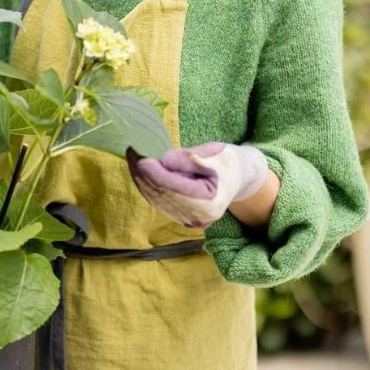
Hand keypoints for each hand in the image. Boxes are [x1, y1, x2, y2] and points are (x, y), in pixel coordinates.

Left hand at [126, 142, 268, 228]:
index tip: (139, 156)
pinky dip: (146, 183)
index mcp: (210, 204)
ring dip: (140, 177)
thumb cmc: (228, 161)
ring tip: (132, 155)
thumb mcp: (215, 153)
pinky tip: (138, 167)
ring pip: (155, 198)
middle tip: (131, 150)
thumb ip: (190, 158)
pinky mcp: (179, 216)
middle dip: (143, 172)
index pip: (173, 188)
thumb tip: (164, 160)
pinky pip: (158, 200)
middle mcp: (197, 217)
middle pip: (161, 194)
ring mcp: (187, 220)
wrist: (238, 176)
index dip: (154, 172)